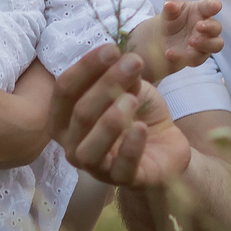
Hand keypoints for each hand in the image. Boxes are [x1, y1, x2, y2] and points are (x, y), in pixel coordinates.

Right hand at [51, 45, 192, 189]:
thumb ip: (123, 77)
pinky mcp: (122, 181)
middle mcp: (72, 145)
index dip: (86, 68)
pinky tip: (141, 127)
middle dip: (106, 84)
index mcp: (66, 120)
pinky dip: (131, 145)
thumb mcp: (131, 89)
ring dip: (110, 120)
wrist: (166, 149)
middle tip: (133, 63)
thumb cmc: (137, 116)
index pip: (64, 91)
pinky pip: (121, 167)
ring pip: (90, 148)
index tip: (111, 49)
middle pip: (80, 114)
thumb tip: (122, 58)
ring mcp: (95, 167)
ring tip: (132, 98)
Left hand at [156, 0, 223, 70]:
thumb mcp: (169, 12)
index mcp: (201, 10)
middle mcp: (207, 27)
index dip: (214, 5)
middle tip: (198, 26)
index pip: (210, 6)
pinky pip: (197, 59)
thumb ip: (170, 8)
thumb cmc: (172, 19)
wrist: (164, 37)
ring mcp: (206, 43)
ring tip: (191, 42)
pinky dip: (184, 57)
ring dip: (204, 44)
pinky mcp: (199, 56)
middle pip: (216, 27)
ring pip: (215, 45)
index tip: (216, 5)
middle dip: (210, 27)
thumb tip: (169, 4)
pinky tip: (170, 54)